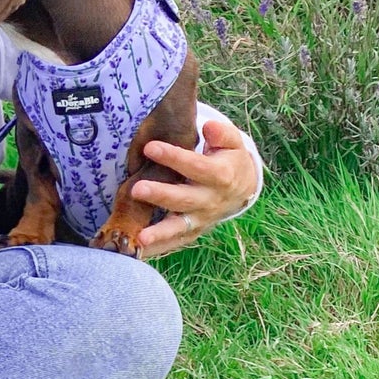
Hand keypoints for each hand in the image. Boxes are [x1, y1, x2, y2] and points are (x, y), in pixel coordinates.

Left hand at [129, 117, 259, 258]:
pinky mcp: (193, 230)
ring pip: (180, 226)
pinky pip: (175, 241)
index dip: (174, 157)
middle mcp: (211, 200)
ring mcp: (202, 218)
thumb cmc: (228, 158)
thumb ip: (223, 134)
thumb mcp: (232, 142)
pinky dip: (159, 248)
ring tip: (140, 237)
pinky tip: (137, 251)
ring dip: (160, 233)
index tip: (150, 147)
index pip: (196, 166)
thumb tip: (210, 127)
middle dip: (161, 195)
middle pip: (185, 199)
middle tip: (136, 189)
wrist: (243, 187)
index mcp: (221, 176)